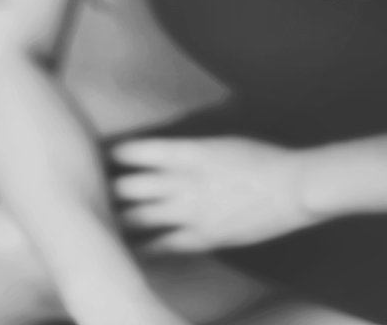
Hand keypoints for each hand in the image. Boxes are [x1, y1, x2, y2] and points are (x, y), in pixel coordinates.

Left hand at [109, 136, 318, 252]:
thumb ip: (188, 150)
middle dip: (111, 188)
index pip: (139, 151)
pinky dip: (145, 247)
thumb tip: (163, 157)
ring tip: (106, 218)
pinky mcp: (205, 237)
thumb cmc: (260, 156)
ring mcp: (192, 212)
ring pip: (140, 217)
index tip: (105, 155)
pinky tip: (132, 249)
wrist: (293, 186)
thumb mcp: (218, 142)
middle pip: (131, 186)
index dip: (117, 153)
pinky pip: (165, 246)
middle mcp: (183, 181)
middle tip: (97, 189)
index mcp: (188, 151)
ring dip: (121, 218)